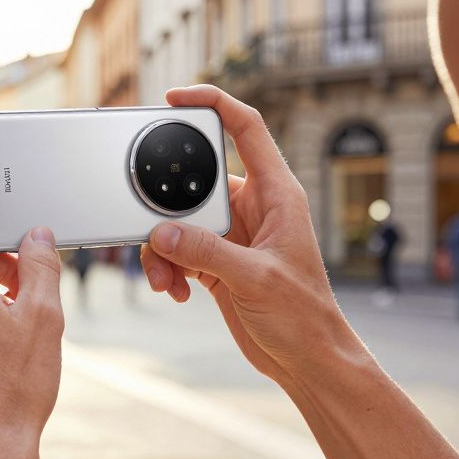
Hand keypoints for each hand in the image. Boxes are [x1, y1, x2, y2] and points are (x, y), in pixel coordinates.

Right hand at [140, 85, 366, 385]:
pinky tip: (176, 291)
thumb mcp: (254, 278)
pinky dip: (167, 267)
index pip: (246, 128)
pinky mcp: (217, 261)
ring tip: (167, 278)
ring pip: (178, 221)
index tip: (175, 97)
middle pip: (195, 181)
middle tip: (152, 230)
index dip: (212, 102)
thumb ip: (206, 252)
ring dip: (163, 247)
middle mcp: (253, 208)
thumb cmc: (304, 316)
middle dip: (166, 207)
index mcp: (276, 194)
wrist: (306, 360)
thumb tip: (162, 232)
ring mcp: (232, 235)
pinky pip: (177, 250)